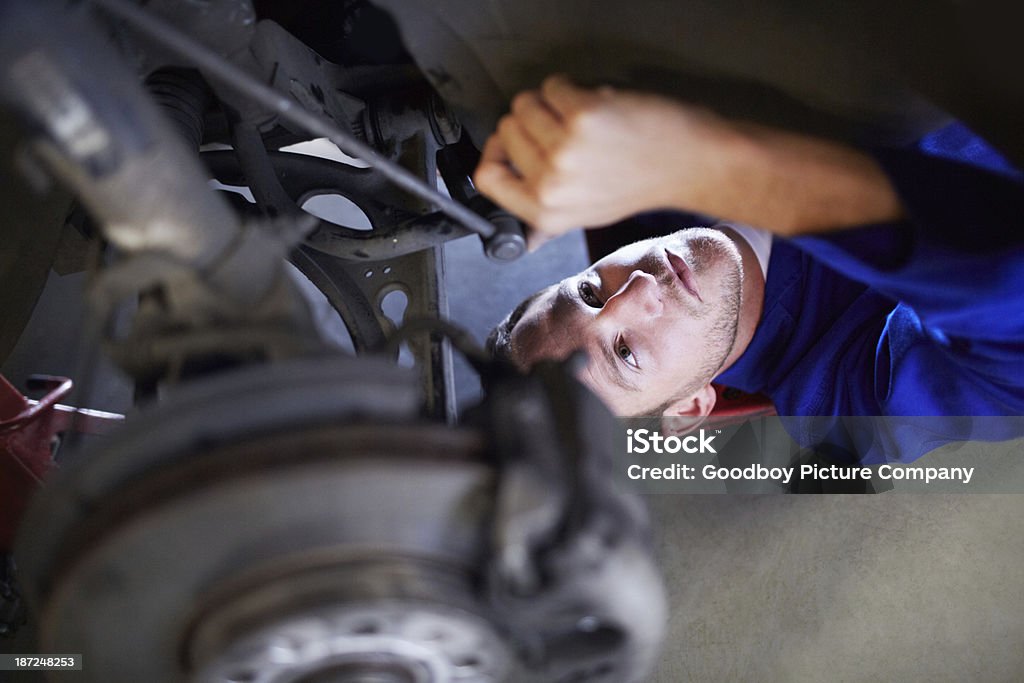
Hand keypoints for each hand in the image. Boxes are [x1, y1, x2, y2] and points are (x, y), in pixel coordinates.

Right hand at [472, 75, 730, 246]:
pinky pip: (552, 86)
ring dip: (547, 101)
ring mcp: (565, 148)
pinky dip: (567, 87)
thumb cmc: (638, 185)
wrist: (685, 163)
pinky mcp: (582, 114)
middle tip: (559, 130)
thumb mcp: (585, 216)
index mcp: (545, 212)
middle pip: (505, 131)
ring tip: (575, 116)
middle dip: (528, 123)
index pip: (486, 177)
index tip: (508, 146)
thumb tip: (523, 241)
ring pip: (524, 104)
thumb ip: (546, 224)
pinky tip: (589, 102)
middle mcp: (551, 183)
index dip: (495, 154)